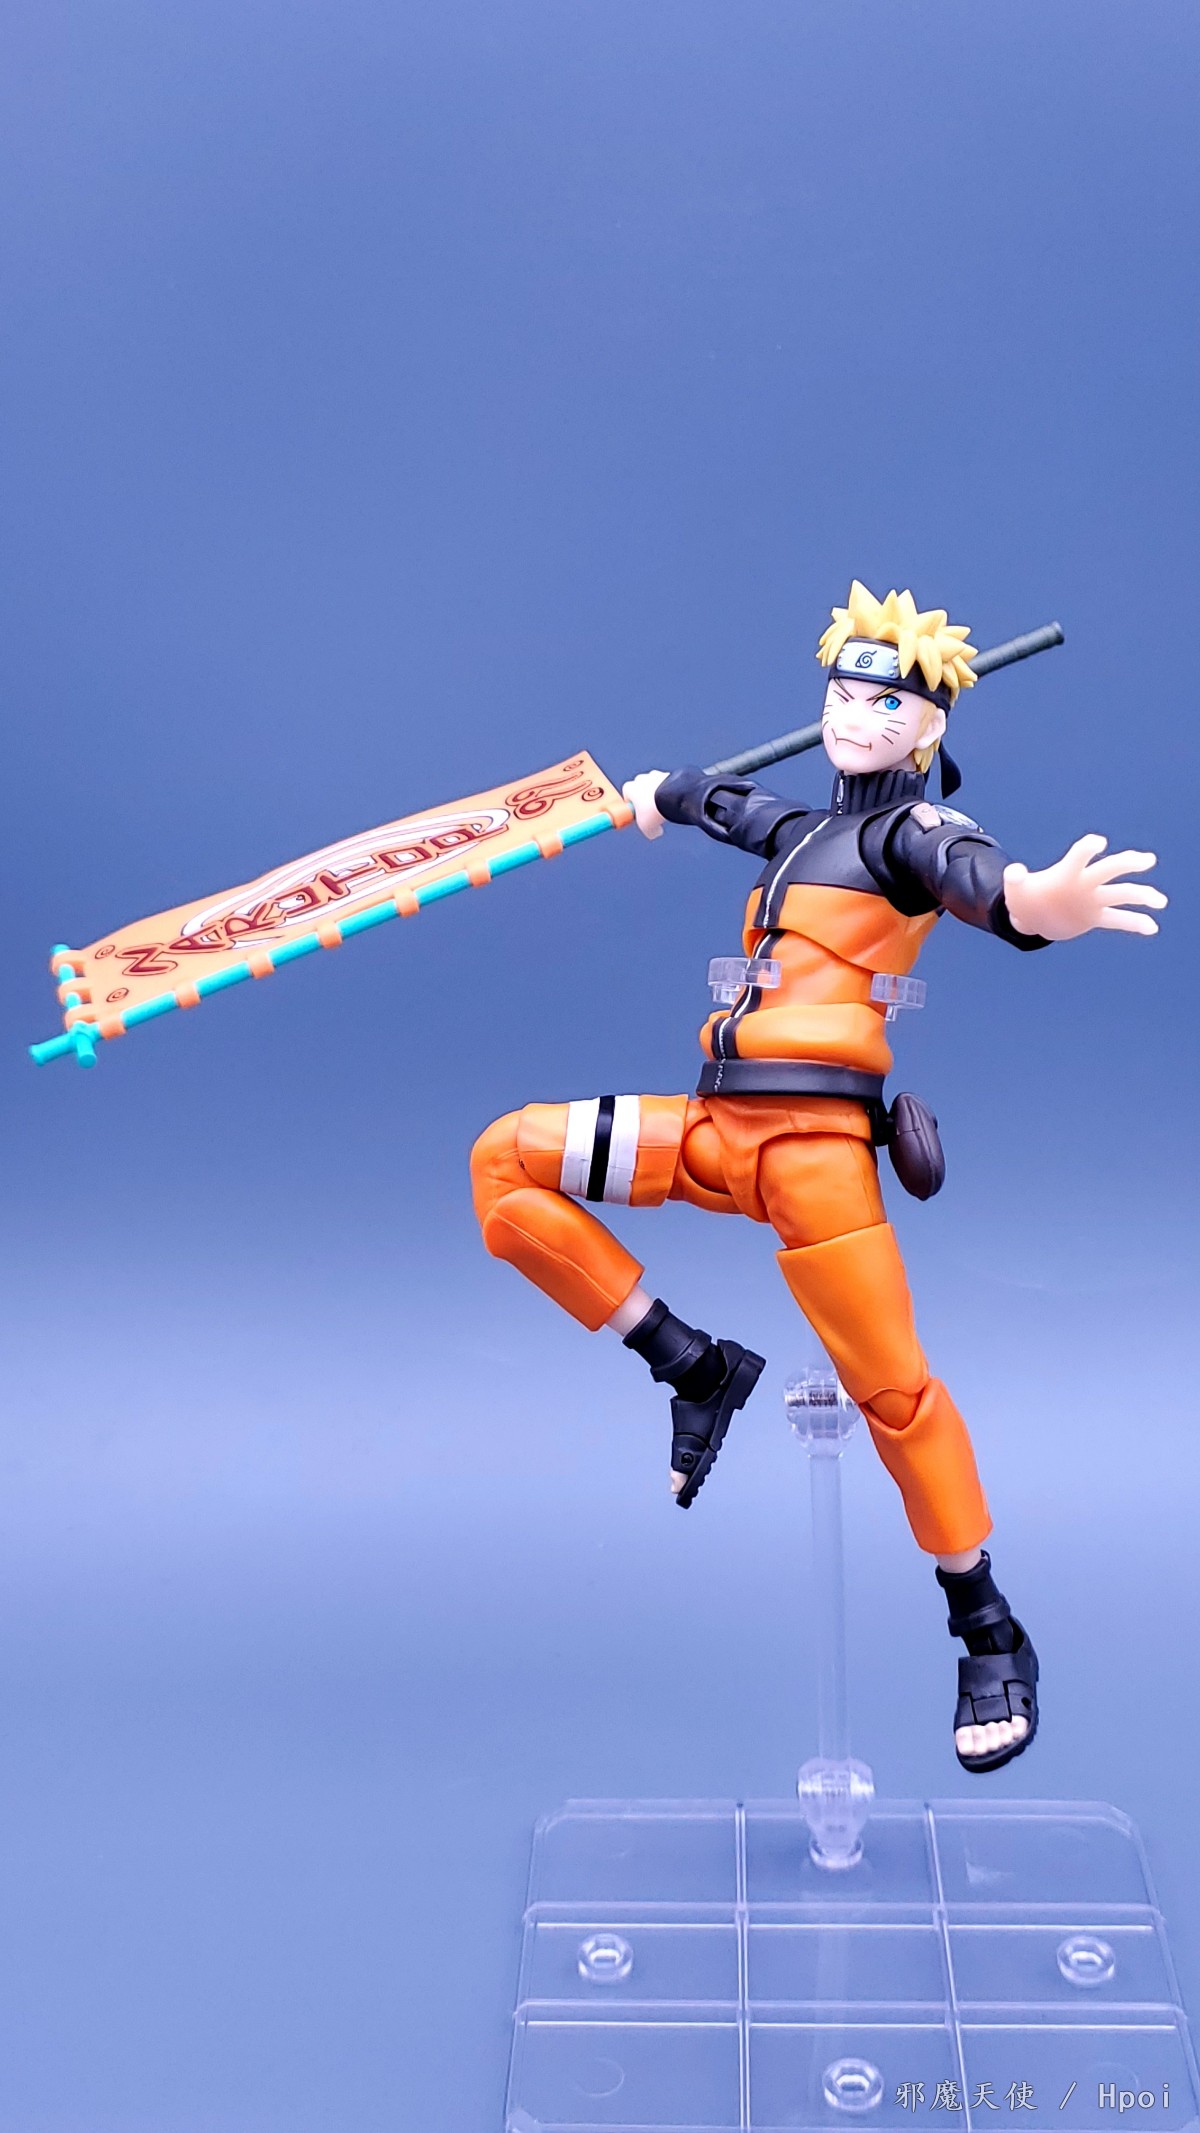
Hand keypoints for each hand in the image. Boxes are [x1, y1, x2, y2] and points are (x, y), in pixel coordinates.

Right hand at [622, 769, 668, 840]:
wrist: (672, 797)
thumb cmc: (653, 809)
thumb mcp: (647, 826)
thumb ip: (648, 830)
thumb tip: (655, 833)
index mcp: (630, 788)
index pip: (627, 795)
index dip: (633, 806)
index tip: (638, 814)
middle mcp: (641, 779)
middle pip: (641, 789)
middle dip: (646, 799)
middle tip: (652, 811)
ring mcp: (655, 775)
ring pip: (655, 785)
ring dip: (658, 794)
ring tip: (665, 806)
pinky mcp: (668, 774)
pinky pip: (667, 784)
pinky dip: (669, 791)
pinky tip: (673, 801)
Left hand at [1003, 834, 1166, 940]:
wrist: (1032, 916)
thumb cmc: (1024, 897)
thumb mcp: (1015, 888)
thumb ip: (1015, 878)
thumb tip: (1014, 871)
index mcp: (1068, 873)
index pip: (1081, 856)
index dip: (1088, 848)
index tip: (1098, 843)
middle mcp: (1085, 883)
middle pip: (1110, 870)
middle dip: (1128, 863)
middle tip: (1148, 860)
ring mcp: (1092, 900)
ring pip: (1121, 895)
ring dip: (1142, 896)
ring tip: (1160, 901)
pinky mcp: (1094, 918)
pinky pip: (1118, 921)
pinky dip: (1134, 924)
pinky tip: (1152, 928)